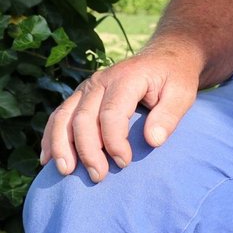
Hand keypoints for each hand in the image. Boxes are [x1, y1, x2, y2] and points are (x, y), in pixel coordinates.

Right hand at [40, 43, 200, 182]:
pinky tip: (48, 158)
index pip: (111, 113)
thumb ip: (169, 115)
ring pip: (64, 117)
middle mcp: (102, 80)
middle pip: (84, 118)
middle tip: (98, 176)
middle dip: (87, 151)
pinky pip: (59, 115)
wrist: (166, 57)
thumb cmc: (175, 77)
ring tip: (66, 172)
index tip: (125, 162)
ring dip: (62, 146)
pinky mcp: (81, 95)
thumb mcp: (183, 93)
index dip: (114, 141)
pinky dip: (51, 137)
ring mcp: (88, 87)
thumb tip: (153, 141)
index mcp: (127, 77)